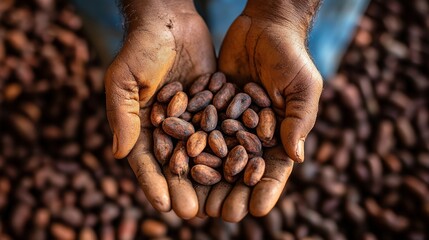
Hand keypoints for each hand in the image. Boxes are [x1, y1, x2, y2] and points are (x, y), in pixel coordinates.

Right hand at [105, 0, 214, 218]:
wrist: (170, 20)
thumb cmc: (142, 48)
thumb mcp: (124, 80)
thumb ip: (122, 116)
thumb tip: (118, 153)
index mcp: (141, 125)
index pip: (145, 160)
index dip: (153, 182)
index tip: (165, 205)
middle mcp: (166, 126)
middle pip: (173, 163)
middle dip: (183, 188)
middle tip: (193, 213)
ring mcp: (190, 118)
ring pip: (199, 153)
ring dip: (207, 177)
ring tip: (216, 201)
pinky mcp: (211, 106)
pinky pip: (218, 132)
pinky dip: (226, 150)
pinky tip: (237, 168)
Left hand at [207, 0, 322, 220]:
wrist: (264, 27)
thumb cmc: (291, 56)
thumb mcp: (303, 87)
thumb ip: (299, 121)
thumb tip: (296, 158)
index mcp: (280, 135)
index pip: (274, 169)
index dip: (266, 190)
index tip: (257, 210)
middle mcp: (254, 135)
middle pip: (243, 171)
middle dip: (234, 193)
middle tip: (222, 214)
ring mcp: (231, 123)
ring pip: (218, 157)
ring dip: (209, 180)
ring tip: (199, 202)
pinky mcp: (212, 109)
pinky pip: (201, 132)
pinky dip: (191, 149)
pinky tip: (181, 166)